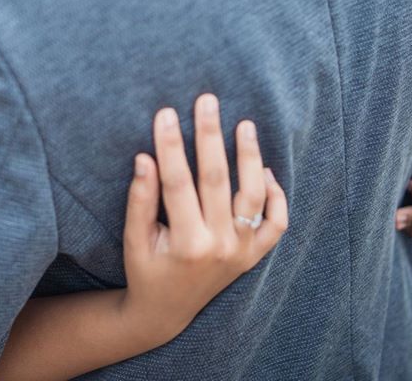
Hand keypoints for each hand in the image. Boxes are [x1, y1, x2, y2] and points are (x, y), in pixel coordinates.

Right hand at [119, 94, 287, 348]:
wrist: (167, 311)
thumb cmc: (146, 270)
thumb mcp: (134, 240)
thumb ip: (140, 200)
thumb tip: (145, 157)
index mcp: (186, 243)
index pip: (177, 182)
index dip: (170, 145)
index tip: (165, 113)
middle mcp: (220, 246)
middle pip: (217, 180)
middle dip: (210, 136)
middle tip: (206, 100)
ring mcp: (242, 251)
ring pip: (253, 195)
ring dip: (250, 157)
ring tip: (245, 124)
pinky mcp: (253, 254)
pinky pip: (276, 223)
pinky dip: (277, 195)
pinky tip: (266, 169)